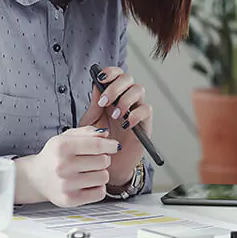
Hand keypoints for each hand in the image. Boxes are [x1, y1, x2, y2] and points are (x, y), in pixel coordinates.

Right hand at [14, 126, 118, 206]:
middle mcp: (63, 166)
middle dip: (103, 158)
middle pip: (103, 161)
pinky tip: (87, 183)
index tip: (115, 146)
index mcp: (62, 147)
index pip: (97, 145)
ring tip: (88, 172)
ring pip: (104, 177)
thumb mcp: (66, 137)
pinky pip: (100, 193)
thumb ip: (87, 132)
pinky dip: (98, 188)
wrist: (36, 178)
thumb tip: (106, 135)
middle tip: (92, 160)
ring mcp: (66, 184)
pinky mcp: (70, 199)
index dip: (110, 145)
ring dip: (100, 173)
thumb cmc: (54, 156)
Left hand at [79, 66, 153, 186]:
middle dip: (116, 87)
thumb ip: (94, 105)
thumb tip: (96, 86)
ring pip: (139, 90)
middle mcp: (125, 99)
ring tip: (115, 115)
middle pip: (128, 78)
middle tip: (105, 102)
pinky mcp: (145, 123)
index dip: (111, 72)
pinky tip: (126, 123)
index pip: (116, 75)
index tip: (101, 78)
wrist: (107, 165)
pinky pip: (146, 110)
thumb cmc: (98, 144)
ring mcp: (136, 110)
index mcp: (112, 96)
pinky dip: (136, 114)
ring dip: (125, 100)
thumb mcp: (90, 123)